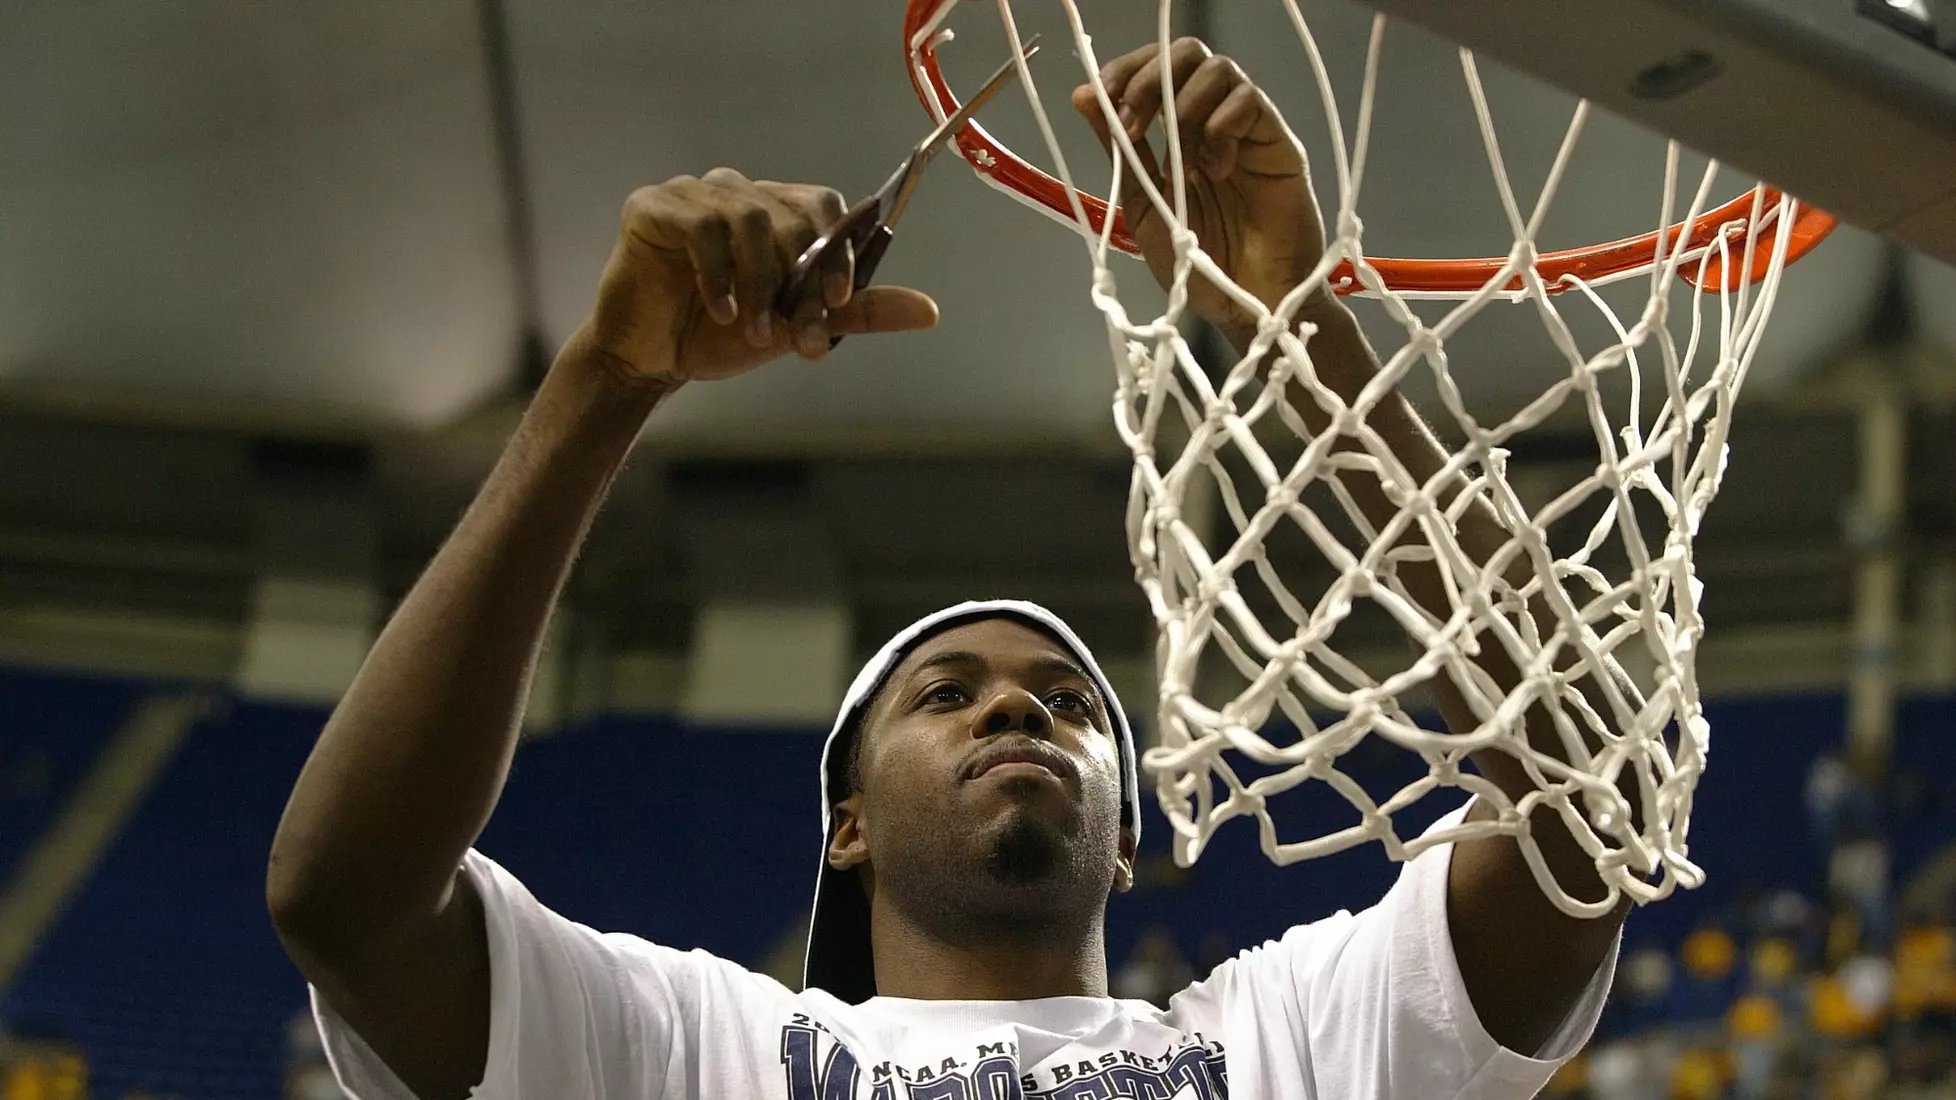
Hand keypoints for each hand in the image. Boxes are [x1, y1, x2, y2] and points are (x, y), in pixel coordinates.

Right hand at [581, 168, 938, 384]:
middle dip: (802, 283)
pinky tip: (720, 310)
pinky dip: (718, 275)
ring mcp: (697, 193)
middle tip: (795, 336)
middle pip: (793, 218)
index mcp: (779, 210)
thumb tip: (929, 312)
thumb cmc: (723, 336)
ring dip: (761, 285)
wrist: (655, 358)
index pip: (826, 207)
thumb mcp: (800, 327)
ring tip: (754, 330)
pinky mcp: (654, 204)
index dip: (840, 251)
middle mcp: (741, 192)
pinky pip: (702, 226)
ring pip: (752, 222)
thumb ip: (859, 313)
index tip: (841, 299)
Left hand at [1072, 40, 1329, 340]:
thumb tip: (1084, 95)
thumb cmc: (1199, 268)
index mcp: (1177, 132)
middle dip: (1149, 78)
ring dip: (1184, 108)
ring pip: (1218, 70)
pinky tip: (1215, 170)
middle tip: (1132, 124)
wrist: (1246, 308)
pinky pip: (1248, 102)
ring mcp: (1247, 130)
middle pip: (1186, 54)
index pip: (1155, 68)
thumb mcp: (1143, 207)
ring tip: (1179, 161)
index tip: (1100, 98)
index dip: (1125, 70)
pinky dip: (1220, 130)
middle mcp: (1213, 121)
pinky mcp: (1278, 144)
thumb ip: (1120, 152)